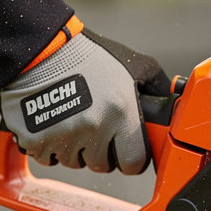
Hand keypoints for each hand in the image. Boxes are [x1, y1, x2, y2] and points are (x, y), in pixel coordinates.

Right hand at [0, 29, 170, 173]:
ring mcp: (63, 136)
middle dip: (103, 151)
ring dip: (76, 148)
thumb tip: (175, 104)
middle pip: (104, 165)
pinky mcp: (35, 139)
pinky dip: (50, 146)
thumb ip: (158, 86)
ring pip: (76, 162)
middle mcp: (94, 128)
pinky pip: (49, 158)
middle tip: (96, 127)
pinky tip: (53, 122)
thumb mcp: (133, 65)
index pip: (134, 163)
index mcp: (121, 114)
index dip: (131, 158)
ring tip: (73, 119)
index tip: (126, 150)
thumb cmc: (88, 55)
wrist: (37, 45)